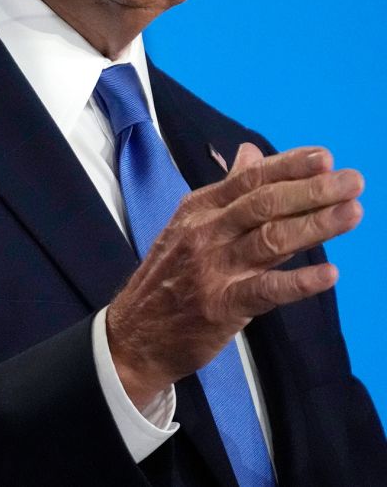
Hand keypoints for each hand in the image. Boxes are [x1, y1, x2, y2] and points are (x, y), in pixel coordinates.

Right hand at [106, 142, 363, 407]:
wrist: (133, 333)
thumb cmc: (168, 276)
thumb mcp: (188, 226)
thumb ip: (227, 192)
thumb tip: (251, 153)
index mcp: (198, 209)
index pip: (249, 180)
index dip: (288, 166)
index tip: (326, 156)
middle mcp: (204, 232)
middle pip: (263, 204)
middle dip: (311, 190)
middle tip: (353, 181)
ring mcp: (212, 269)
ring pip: (269, 240)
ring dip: (314, 225)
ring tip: (352, 212)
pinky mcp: (220, 306)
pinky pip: (264, 291)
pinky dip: (298, 282)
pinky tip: (329, 274)